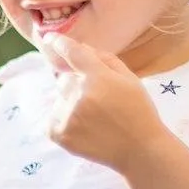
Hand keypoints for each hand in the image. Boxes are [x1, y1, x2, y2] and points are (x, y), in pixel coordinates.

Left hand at [42, 33, 164, 173]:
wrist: (139, 150)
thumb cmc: (138, 111)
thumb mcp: (130, 79)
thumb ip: (105, 60)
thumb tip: (81, 47)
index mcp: (98, 77)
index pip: (73, 53)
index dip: (60, 43)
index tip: (49, 37)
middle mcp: (79, 95)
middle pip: (64, 79)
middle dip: (75, 84)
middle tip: (96, 100)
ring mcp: (67, 115)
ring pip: (59, 99)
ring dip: (70, 103)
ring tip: (93, 118)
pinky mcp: (59, 134)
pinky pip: (53, 117)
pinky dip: (63, 120)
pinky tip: (84, 128)